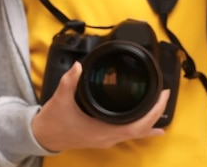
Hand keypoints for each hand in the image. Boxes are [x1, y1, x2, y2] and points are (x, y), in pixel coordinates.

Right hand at [31, 62, 169, 151]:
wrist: (41, 137)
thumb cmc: (52, 122)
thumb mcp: (61, 99)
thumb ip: (70, 81)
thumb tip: (78, 66)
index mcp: (103, 130)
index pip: (137, 126)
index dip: (153, 113)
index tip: (162, 96)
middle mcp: (108, 137)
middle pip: (141, 130)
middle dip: (156, 113)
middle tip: (165, 95)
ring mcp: (106, 139)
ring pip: (136, 133)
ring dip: (150, 120)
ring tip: (161, 107)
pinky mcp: (103, 136)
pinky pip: (128, 133)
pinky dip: (141, 127)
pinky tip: (149, 126)